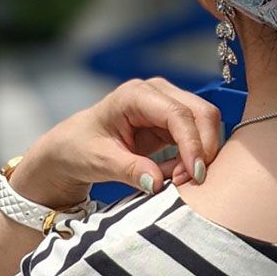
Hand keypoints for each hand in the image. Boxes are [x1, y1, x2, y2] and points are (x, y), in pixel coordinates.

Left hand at [7, 77, 222, 210]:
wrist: (72, 147)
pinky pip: (196, 137)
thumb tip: (158, 183)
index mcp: (135, 95)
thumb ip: (130, 170)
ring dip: (199, 154)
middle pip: (201, 113)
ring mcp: (167, 104)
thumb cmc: (79, 148)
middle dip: (203, 148)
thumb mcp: (100, 162)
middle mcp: (156, 93)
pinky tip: (174, 173)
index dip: (193, 143)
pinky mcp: (172, 121)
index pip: (178, 114)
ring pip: (204, 124)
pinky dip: (192, 157)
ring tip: (177, 179)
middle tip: (189, 181)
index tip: (195, 174)